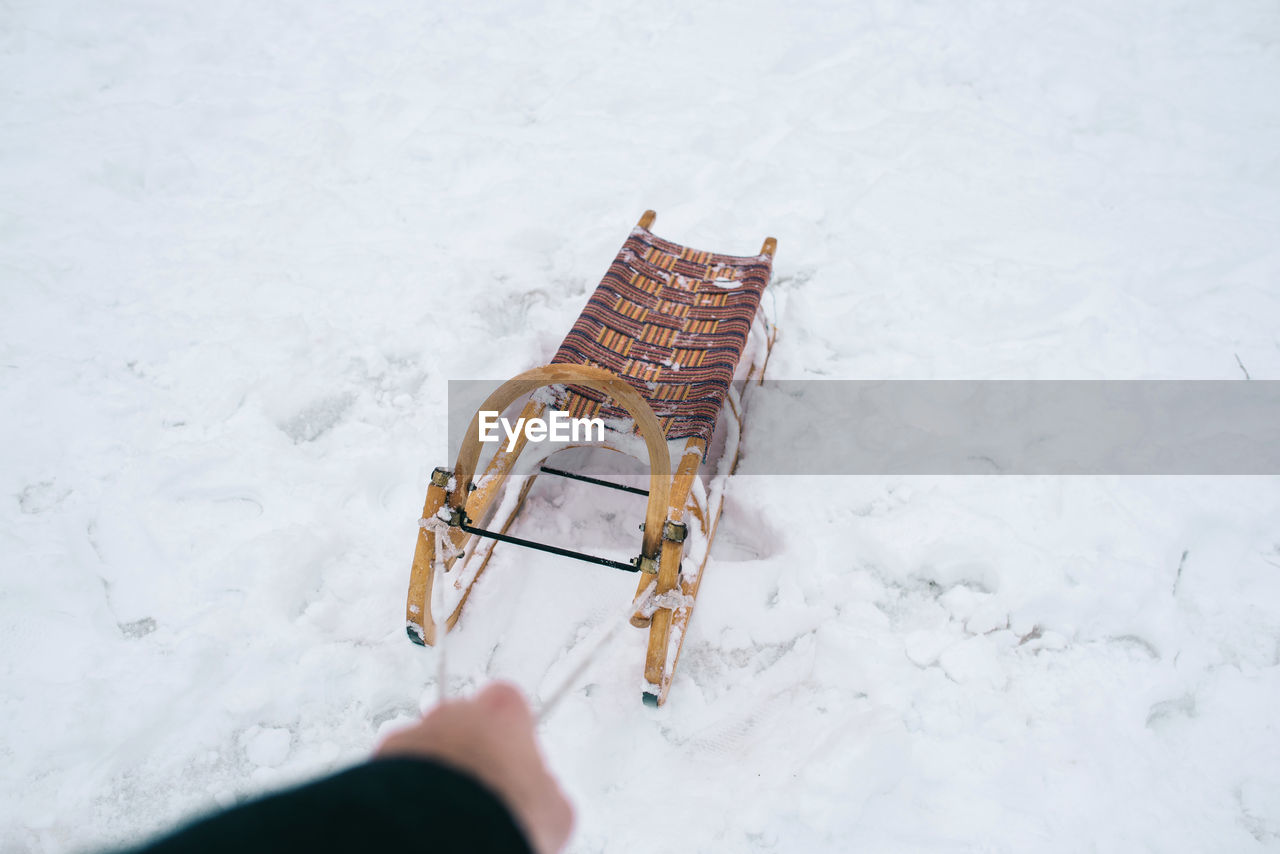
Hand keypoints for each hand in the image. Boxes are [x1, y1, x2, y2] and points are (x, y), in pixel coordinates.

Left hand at [375, 682, 574, 853]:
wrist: (442, 835)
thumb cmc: (503, 815)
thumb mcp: (555, 809)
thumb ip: (546, 788)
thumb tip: (543, 796)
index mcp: (502, 711)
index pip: (508, 702)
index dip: (510, 732)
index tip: (514, 757)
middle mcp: (454, 712)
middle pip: (462, 721)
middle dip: (468, 749)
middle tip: (480, 789)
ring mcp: (414, 733)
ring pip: (427, 746)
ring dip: (435, 771)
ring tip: (448, 811)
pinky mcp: (380, 761)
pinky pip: (395, 771)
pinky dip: (405, 789)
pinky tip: (422, 815)